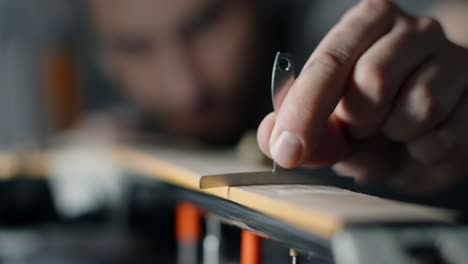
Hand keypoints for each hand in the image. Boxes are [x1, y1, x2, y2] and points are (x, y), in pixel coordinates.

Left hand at [257, 0, 467, 192]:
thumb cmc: (376, 117)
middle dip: (359, 123)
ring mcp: (449, 54)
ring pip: (416, 108)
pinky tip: (421, 138)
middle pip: (371, 81)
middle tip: (361, 129)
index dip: (305, 112)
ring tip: (394, 130)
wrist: (434, 122)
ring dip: (395, 136)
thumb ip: (304, 131)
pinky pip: (445, 133)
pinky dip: (423, 150)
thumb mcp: (334, 125)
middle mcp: (409, 28)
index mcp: (364, 24)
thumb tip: (273, 139)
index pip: (328, 63)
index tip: (288, 150)